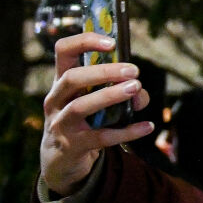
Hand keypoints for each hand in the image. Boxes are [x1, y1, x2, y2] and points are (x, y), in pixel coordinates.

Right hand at [40, 34, 154, 196]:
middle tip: (133, 70)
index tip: (112, 42)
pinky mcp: (72, 146)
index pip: (63, 51)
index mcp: (62, 81)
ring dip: (110, 96)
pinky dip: (126, 132)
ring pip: (80, 106)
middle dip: (103, 71)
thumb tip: (140, 92)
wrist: (61, 161)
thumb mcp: (98, 102)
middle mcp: (56, 99)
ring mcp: (60, 124)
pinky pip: (100, 137)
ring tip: (136, 88)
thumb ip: (124, 92)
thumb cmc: (84, 120)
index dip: (84, 41)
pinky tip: (147, 126)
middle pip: (72, 78)